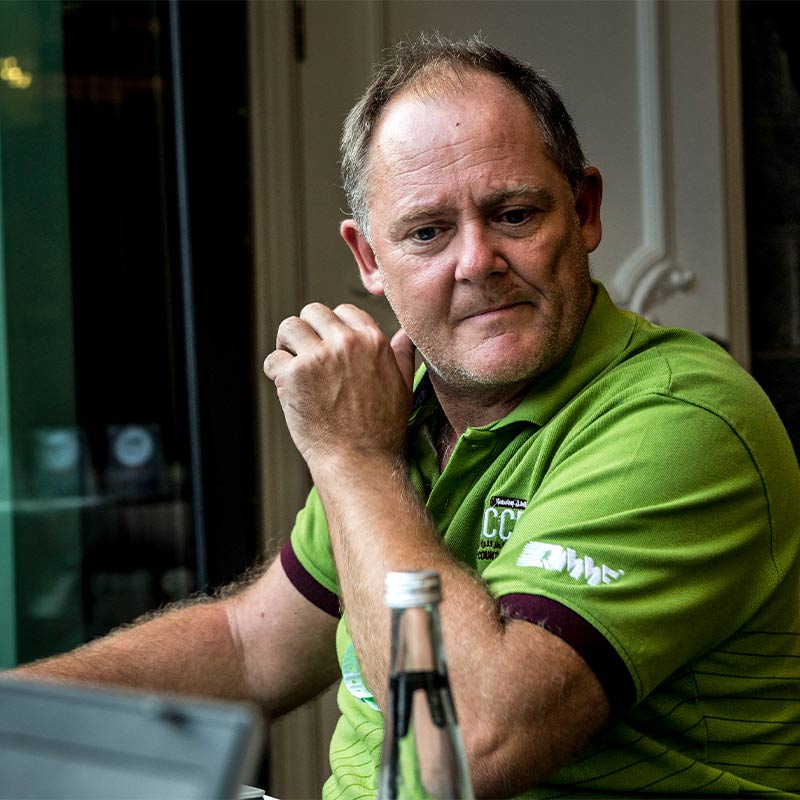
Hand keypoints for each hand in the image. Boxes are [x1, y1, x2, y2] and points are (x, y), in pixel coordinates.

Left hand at [263, 302, 414, 471]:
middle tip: (306, 357)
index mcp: (373, 340)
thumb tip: (405, 334)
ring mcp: (318, 357)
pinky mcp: (293, 374)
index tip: (329, 348)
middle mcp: (346, 342)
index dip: (332, 329)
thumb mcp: (403, 387)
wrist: (359, 461)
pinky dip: (275, 373)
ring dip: (287, 346)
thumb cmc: (382, 430)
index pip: (343, 311)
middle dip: (307, 332)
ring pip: (288, 327)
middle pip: (312, 312)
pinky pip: (273, 359)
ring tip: (293, 368)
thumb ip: (401, 355)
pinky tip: (287, 390)